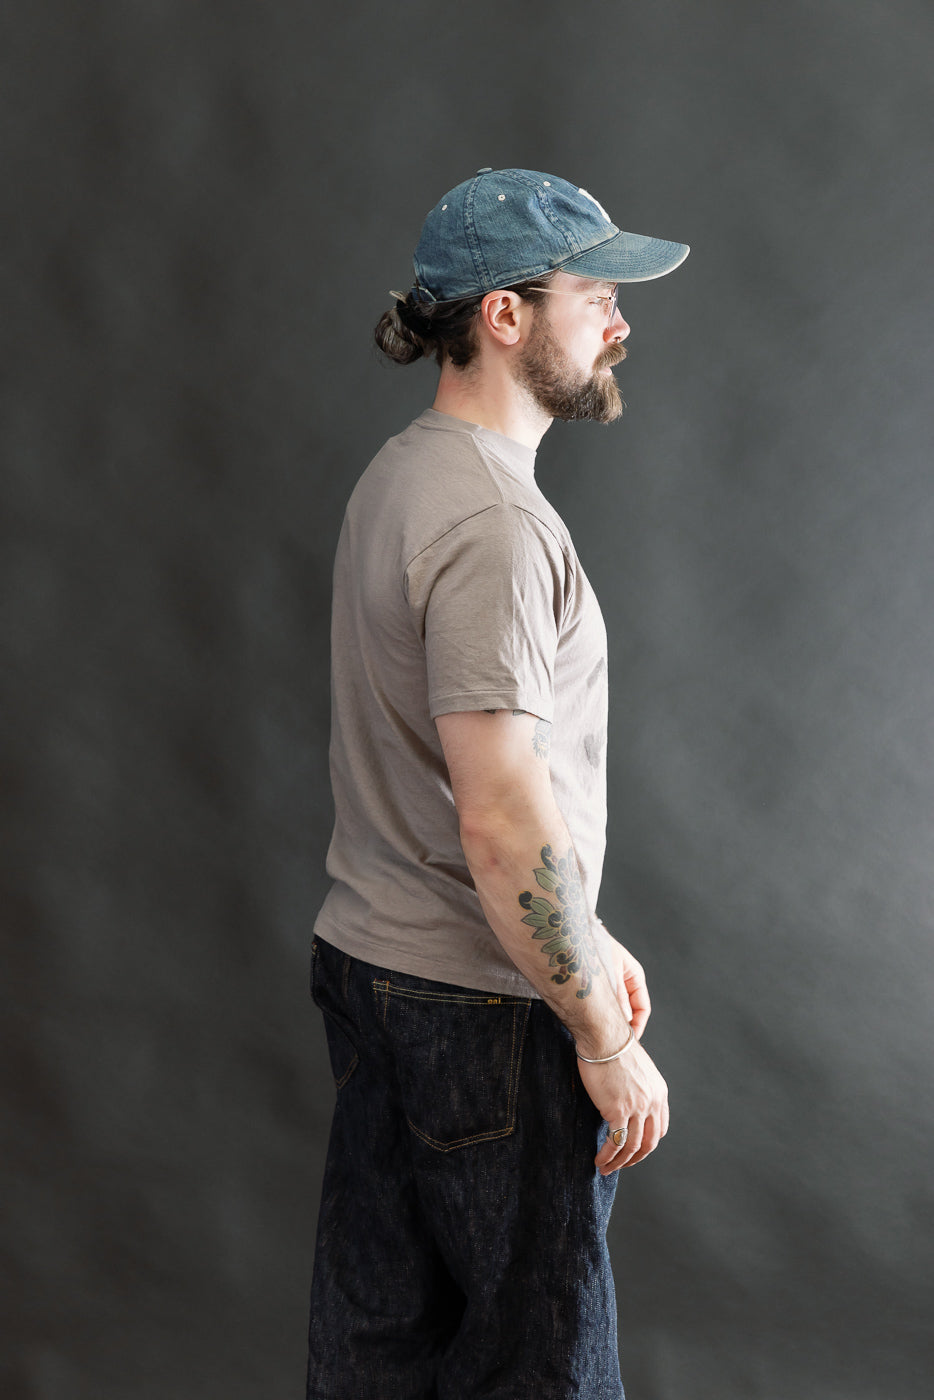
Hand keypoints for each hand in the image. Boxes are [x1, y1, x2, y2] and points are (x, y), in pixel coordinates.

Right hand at [577, 1039, 668, 1173]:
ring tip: (606, 1168)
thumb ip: (637, 1088)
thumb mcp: (636, 1069)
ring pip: (632, 1146)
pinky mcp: (619, 1110)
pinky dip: (608, 1155)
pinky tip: (599, 1159)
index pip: (660, 1128)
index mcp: (659, 1092)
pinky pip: (616, 1141)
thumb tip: (625, 1101)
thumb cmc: (613, 1046)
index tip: (634, 1149)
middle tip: (621, 1165)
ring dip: (619, 1162)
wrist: (604, 1036)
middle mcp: (652, 1102)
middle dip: (635, 1159)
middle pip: (649, 1142)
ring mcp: (637, 1107)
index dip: (647, 1143)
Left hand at [597, 928, 651, 1039]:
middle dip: (623, 1027)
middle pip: (630, 1011)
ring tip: (601, 1036)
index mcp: (634, 975)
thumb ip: (618, 996)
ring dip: (610, 1021)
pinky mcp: (597, 986)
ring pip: (615, 1009)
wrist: (572, 932)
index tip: (629, 1040)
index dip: (638, 1026)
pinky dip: (599, 1014)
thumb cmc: (593, 945)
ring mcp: (611, 983)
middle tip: (614, 1043)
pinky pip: (603, 1004)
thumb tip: (625, 1022)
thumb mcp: (610, 971)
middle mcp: (625, 981)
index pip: (643, 1007)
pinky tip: (590, 1023)